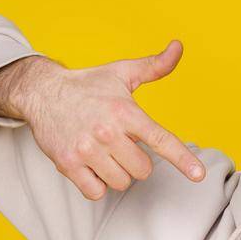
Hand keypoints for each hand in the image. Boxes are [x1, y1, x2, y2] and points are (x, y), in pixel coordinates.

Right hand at [0, 43, 204, 198]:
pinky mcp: (68, 164)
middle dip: (136, 161)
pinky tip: (90, 165)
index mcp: (125, 111)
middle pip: (143, 170)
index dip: (182, 158)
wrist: (42, 92)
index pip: (160, 139)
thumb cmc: (88, 85)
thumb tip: (178, 46)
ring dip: (117, 173)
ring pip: (121, 183)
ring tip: (104, 152)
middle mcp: (107, 131)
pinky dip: (96, 184)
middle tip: (120, 143)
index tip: (198, 175)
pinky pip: (96, 192)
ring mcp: (86, 149)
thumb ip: (154, 66)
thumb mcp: (122, 73)